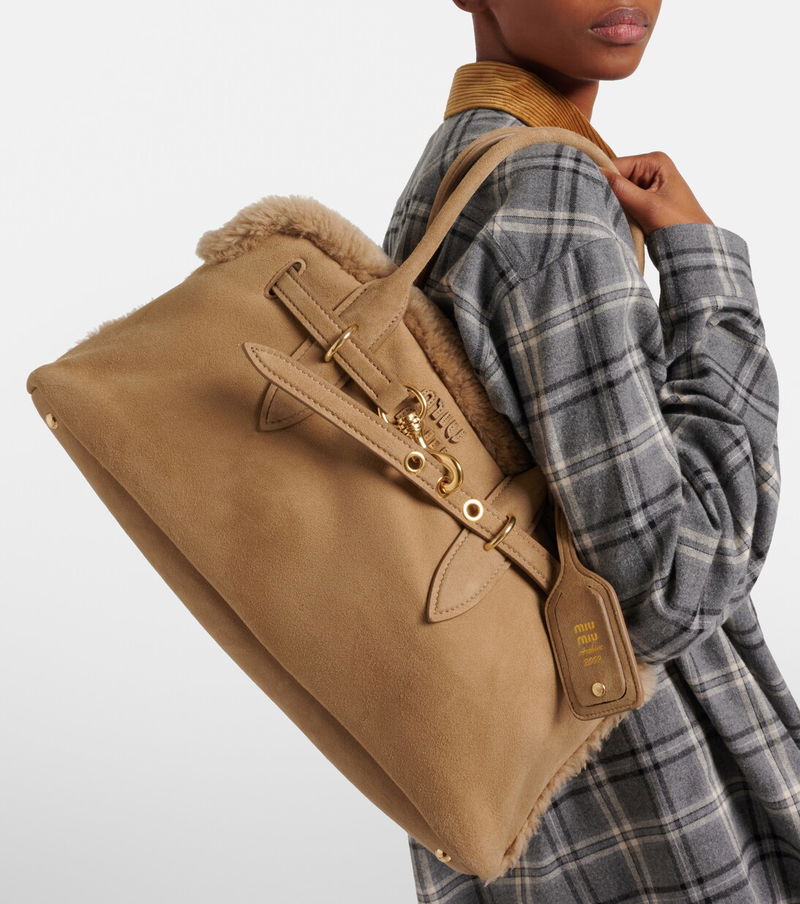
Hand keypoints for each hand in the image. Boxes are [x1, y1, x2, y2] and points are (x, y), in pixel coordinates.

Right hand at [599, 151, 713, 236]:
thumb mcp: (647, 205)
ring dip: (614, 204)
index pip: (617, 164)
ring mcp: (647, 185)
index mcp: (655, 161)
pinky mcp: (644, 201)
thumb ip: (620, 189)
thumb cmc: (680, 223)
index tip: (590, 195)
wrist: (695, 246)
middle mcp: (650, 169)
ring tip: (612, 216)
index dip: (602, 179)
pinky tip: (617, 220)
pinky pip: (623, 202)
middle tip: (601, 209)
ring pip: (618, 191)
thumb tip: (595, 173)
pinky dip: (619, 211)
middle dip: (608, 193)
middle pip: (616, 177)